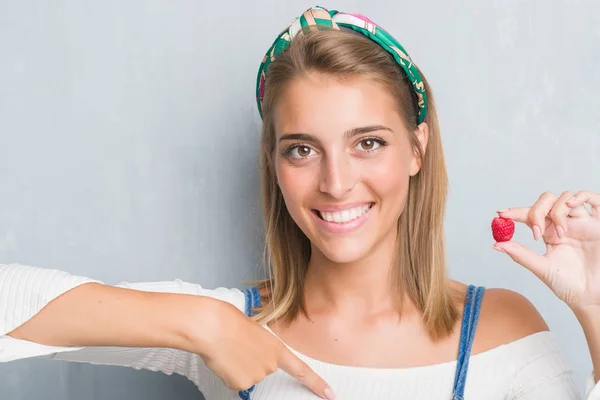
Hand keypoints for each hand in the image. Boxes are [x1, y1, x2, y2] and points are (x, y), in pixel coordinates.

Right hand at [193, 297, 333, 398]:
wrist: (212, 327)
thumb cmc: (229, 321)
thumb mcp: (254, 329)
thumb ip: (260, 346)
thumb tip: (252, 360)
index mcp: (277, 348)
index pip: (302, 370)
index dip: (317, 383)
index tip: (330, 394)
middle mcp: (270, 364)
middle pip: (264, 370)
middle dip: (253, 361)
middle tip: (239, 346)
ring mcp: (257, 375)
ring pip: (248, 376)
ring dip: (239, 366)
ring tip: (229, 350)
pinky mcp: (241, 384)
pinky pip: (236, 382)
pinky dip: (229, 374)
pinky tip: (224, 360)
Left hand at [493, 190, 599, 310]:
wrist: (591, 297)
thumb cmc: (568, 285)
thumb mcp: (542, 268)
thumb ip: (520, 254)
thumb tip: (496, 244)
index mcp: (549, 233)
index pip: (530, 215)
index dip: (515, 212)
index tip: (500, 214)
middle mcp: (564, 224)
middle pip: (546, 200)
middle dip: (537, 211)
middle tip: (536, 231)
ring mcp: (582, 222)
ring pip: (565, 197)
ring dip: (558, 211)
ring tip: (561, 234)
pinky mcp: (599, 224)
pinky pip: (594, 199)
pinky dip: (582, 196)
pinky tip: (571, 206)